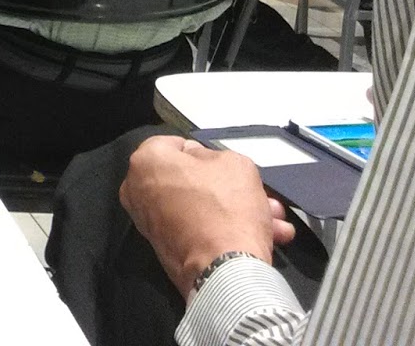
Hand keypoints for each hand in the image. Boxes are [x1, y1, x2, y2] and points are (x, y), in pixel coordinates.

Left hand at [119, 136, 287, 300]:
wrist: (223, 271)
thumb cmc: (226, 208)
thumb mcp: (235, 163)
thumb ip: (216, 155)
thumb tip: (200, 160)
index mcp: (147, 161)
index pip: (174, 144)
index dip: (205, 152)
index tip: (226, 163)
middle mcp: (138, 190)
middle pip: (192, 181)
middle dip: (233, 189)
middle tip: (261, 196)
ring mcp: (151, 223)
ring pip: (201, 208)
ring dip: (238, 212)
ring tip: (275, 222)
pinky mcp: (167, 249)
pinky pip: (198, 230)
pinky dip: (226, 231)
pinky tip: (266, 238)